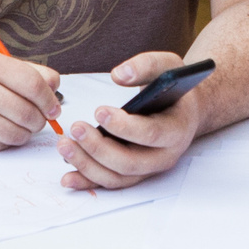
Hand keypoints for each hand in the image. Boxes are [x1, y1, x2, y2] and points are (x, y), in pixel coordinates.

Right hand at [0, 50, 61, 151]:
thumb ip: (31, 72)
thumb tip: (55, 89)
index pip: (32, 84)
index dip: (49, 99)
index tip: (53, 107)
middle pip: (26, 113)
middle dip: (40, 120)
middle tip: (39, 118)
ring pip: (16, 134)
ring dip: (25, 133)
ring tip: (21, 123)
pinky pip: (0, 145)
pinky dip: (7, 141)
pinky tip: (0, 128)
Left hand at [58, 51, 202, 191]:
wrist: (184, 113)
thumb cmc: (175, 91)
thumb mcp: (168, 68)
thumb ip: (147, 66)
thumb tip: (120, 74)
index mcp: (177, 129)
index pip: (152, 134)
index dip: (124, 126)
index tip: (99, 112)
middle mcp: (165, 156)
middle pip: (130, 162)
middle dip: (99, 148)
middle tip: (76, 128)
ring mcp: (149, 168)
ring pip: (117, 176)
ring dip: (87, 164)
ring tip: (65, 145)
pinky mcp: (134, 174)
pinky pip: (110, 182)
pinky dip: (87, 181)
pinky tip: (68, 177)